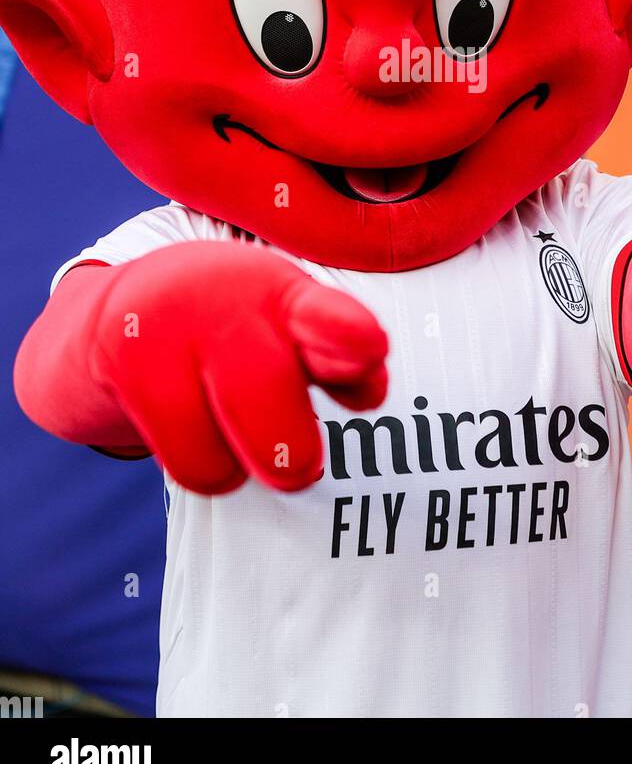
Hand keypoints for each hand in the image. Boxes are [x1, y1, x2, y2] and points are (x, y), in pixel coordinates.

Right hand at [87, 241, 387, 494]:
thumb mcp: (295, 329)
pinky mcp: (128, 367)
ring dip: (239, 463)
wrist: (128, 312)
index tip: (369, 345)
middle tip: (296, 452)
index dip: (346, 334)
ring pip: (228, 461)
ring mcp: (172, 333)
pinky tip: (193, 427)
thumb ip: (342, 360)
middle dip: (297, 453)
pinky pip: (191, 467)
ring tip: (228, 420)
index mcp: (287, 294)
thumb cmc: (240, 328)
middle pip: (278, 418)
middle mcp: (230, 304)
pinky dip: (204, 468)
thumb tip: (371, 390)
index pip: (324, 317)